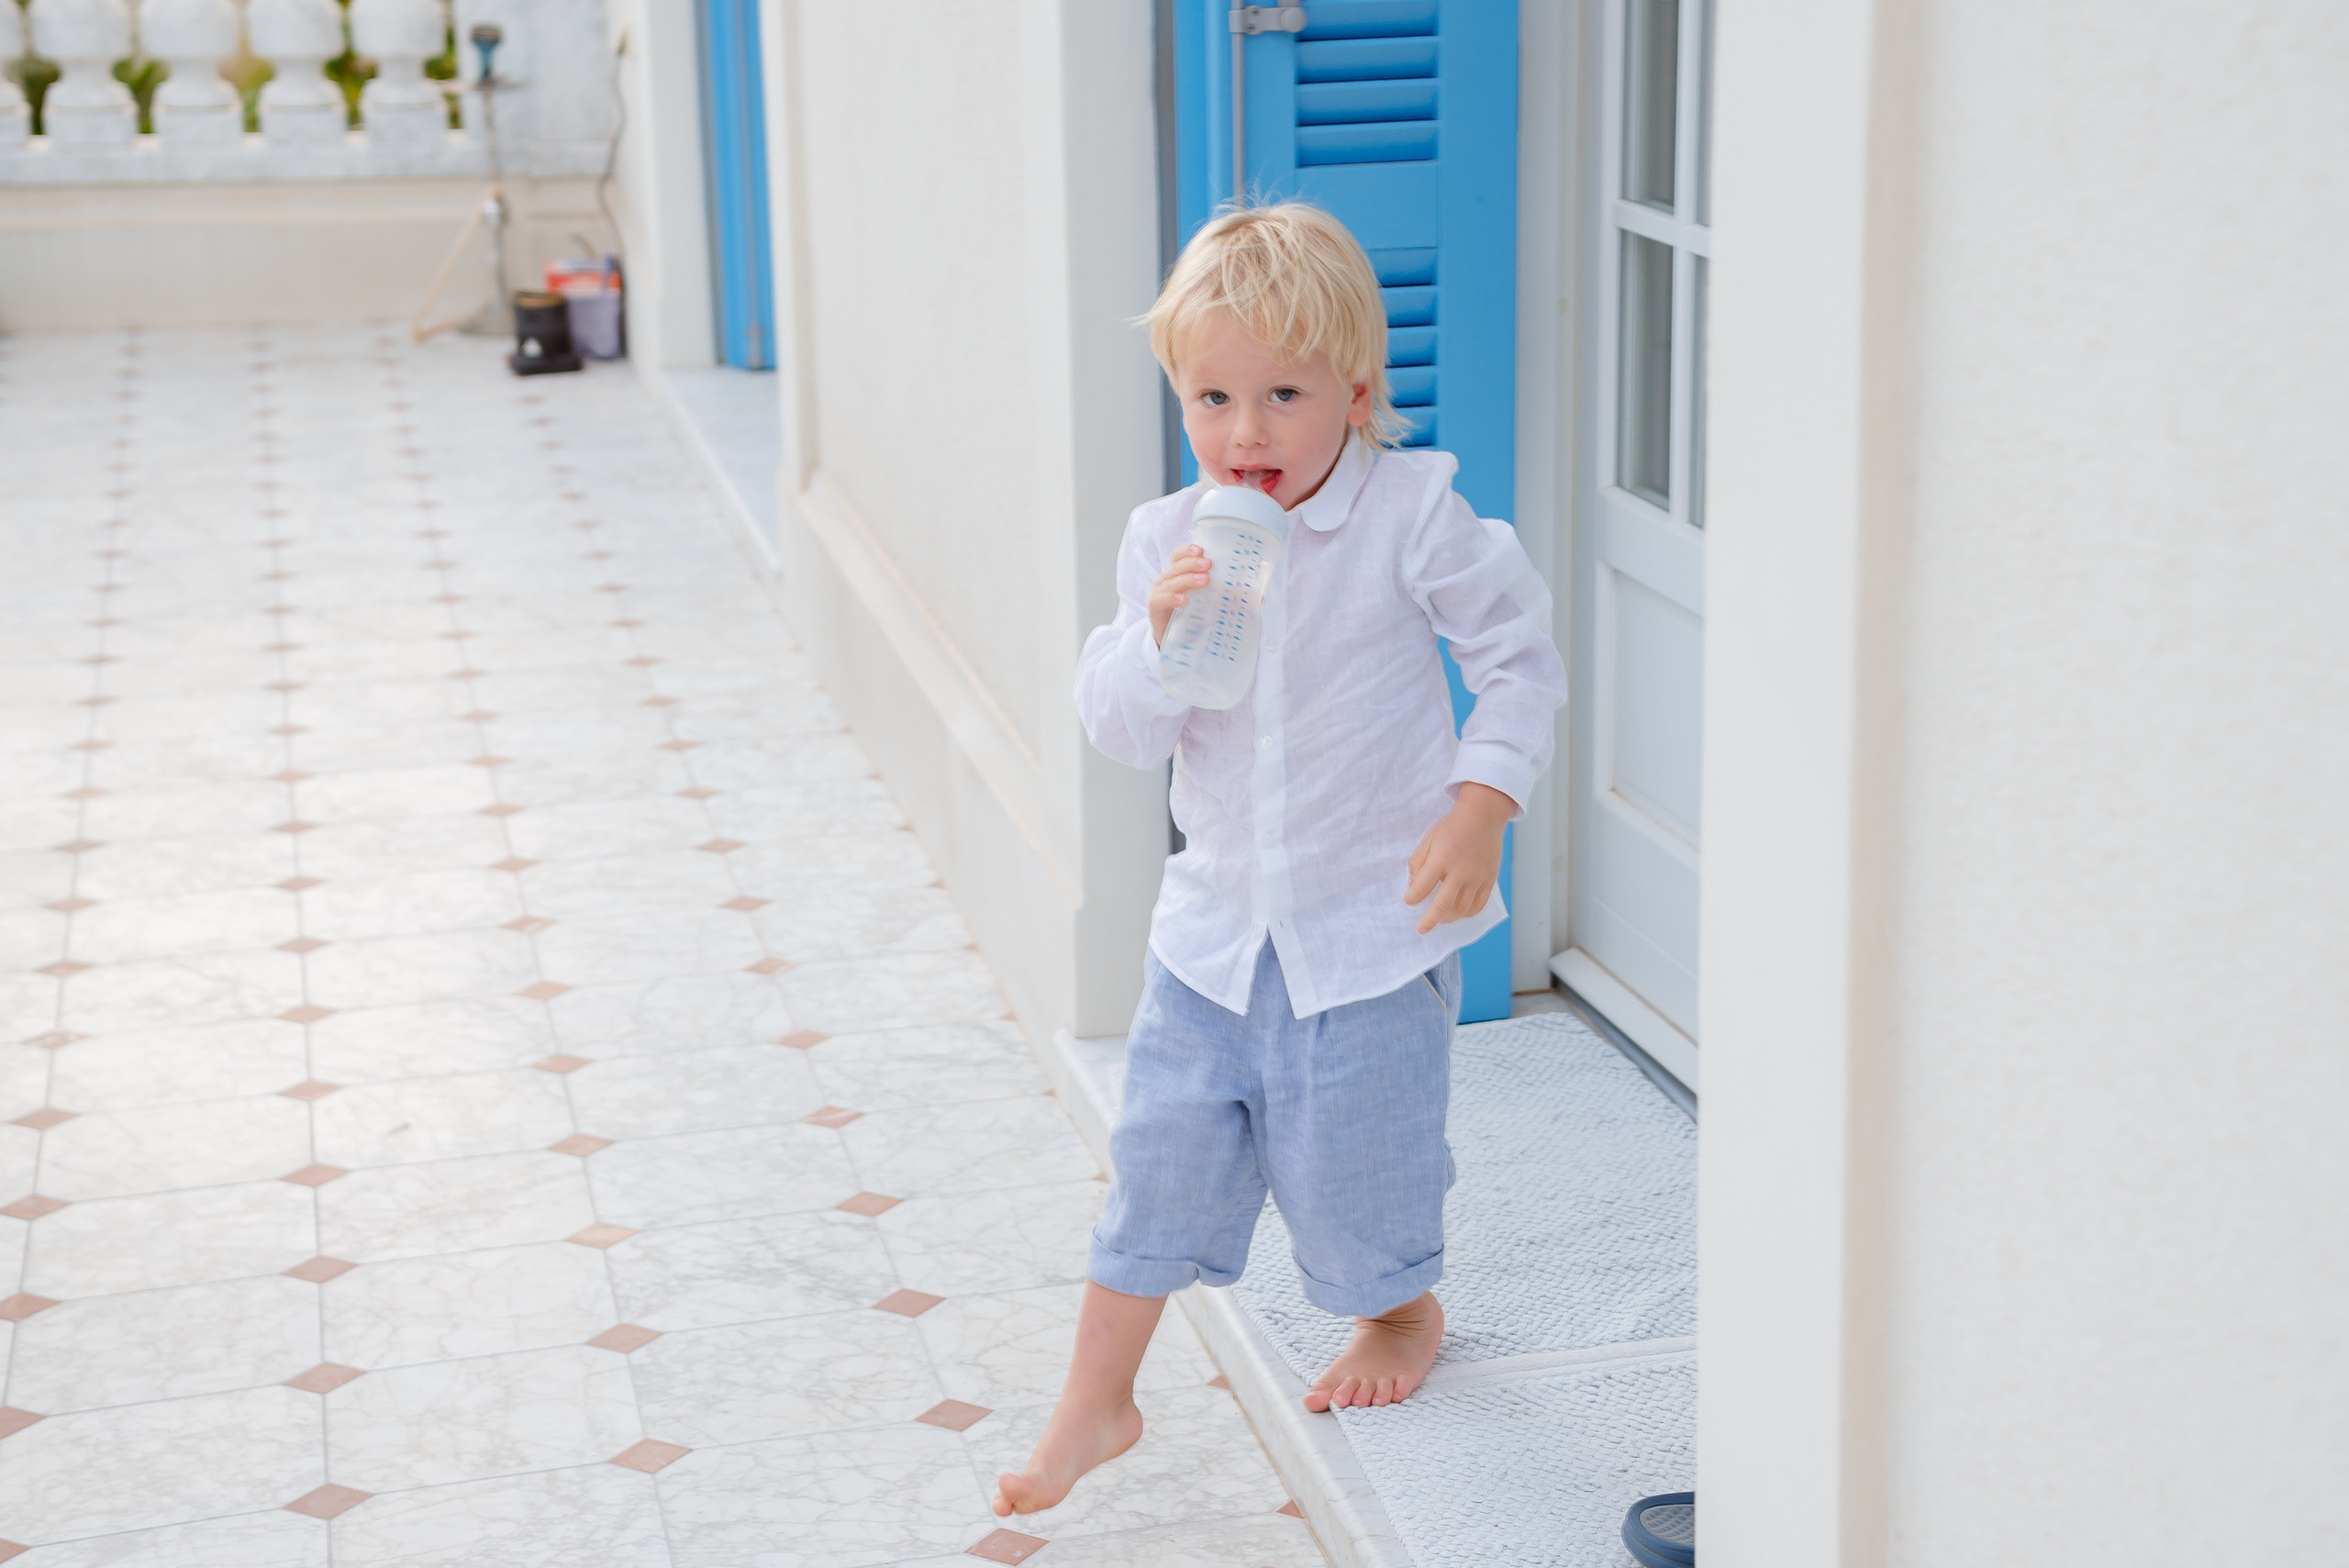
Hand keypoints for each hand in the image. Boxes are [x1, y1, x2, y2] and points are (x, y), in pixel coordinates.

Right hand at [1148, 544, 1211, 646]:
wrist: (1175, 641)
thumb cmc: (1193, 615)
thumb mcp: (1206, 599)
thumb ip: (1221, 591)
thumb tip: (1251, 589)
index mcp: (1177, 573)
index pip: (1179, 555)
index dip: (1188, 550)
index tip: (1202, 550)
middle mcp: (1166, 580)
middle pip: (1176, 566)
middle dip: (1192, 563)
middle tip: (1208, 565)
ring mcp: (1159, 594)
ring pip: (1170, 582)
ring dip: (1187, 579)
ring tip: (1203, 581)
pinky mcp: (1155, 610)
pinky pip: (1160, 600)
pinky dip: (1171, 598)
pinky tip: (1183, 600)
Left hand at [1405, 782, 1513, 934]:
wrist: (1483, 816)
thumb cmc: (1452, 827)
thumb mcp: (1428, 839)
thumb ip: (1417, 862)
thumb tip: (1413, 886)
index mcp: (1441, 859)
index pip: (1422, 887)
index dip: (1412, 898)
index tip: (1408, 900)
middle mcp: (1460, 871)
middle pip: (1442, 904)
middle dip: (1429, 920)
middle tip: (1421, 929)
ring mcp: (1477, 877)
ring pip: (1462, 908)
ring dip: (1448, 918)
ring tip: (1440, 920)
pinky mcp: (1489, 879)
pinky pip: (1479, 904)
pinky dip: (1468, 914)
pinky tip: (1460, 914)